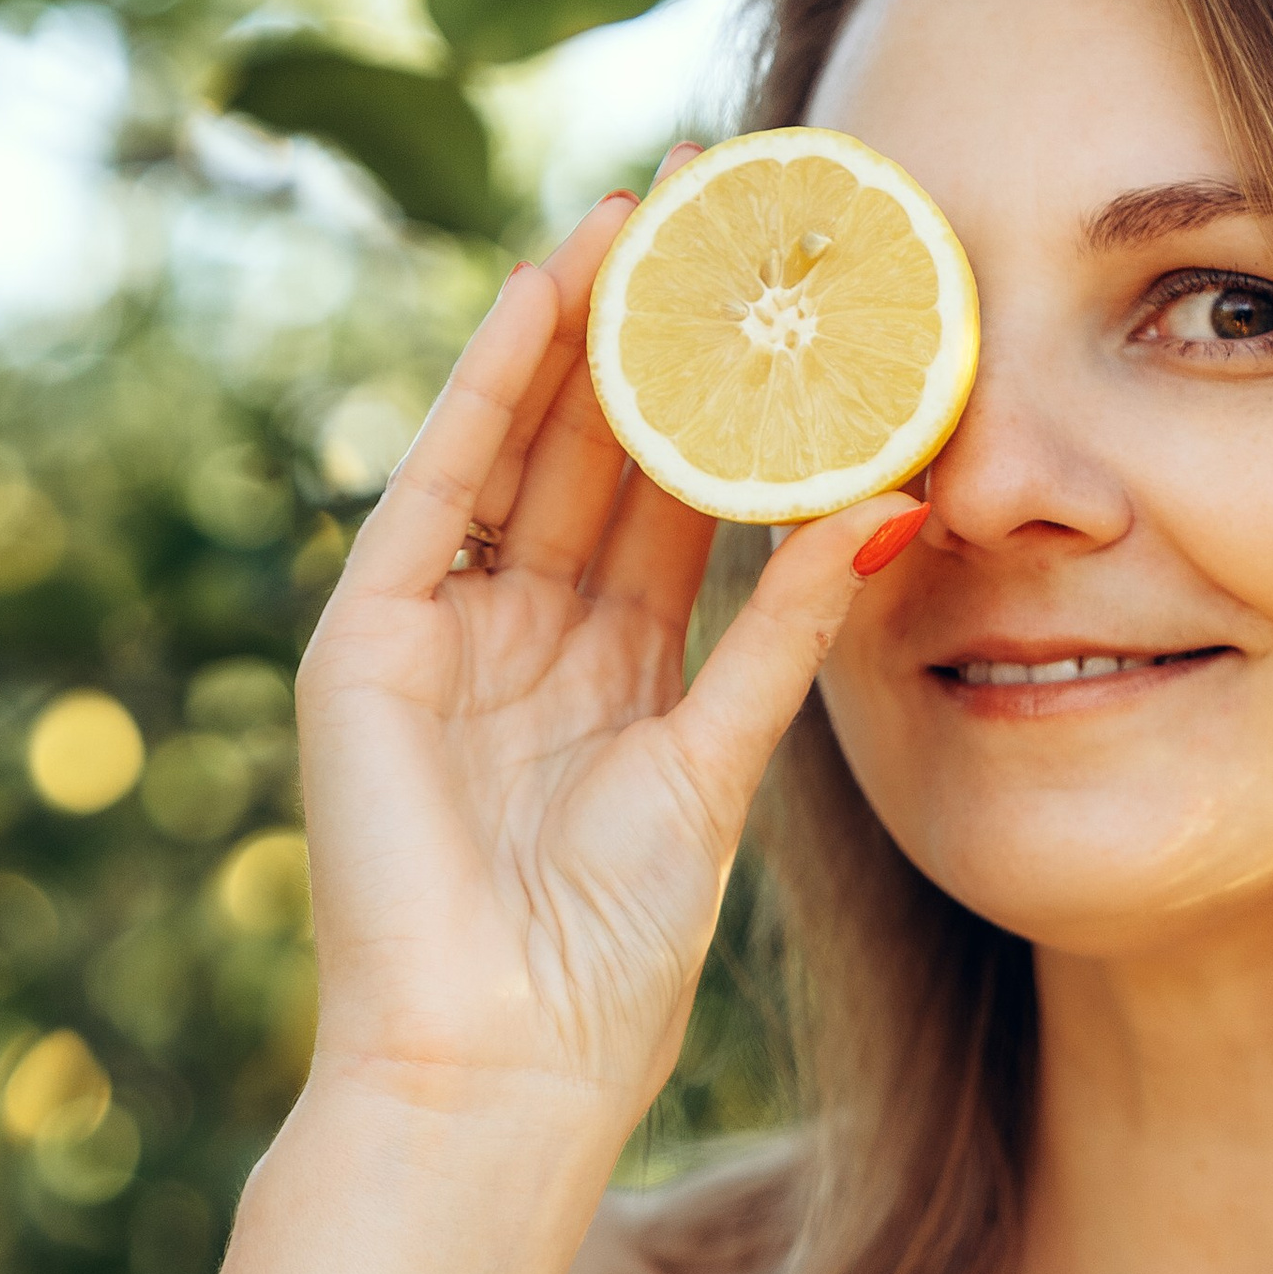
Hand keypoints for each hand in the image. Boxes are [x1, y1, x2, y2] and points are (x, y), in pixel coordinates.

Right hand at [292, 150, 924, 1128]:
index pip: (675, 507)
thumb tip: (900, 506)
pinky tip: (540, 298)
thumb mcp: (723, 756)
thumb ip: (791, 628)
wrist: (500, 1059)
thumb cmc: (615, 945)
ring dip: (575, 335)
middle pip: (600, 457)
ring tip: (638, 218)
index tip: (786, 307)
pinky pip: (435, 492)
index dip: (726, 408)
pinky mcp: (372, 644)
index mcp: (619, 675)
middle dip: (652, 340)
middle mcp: (531, 637)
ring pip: (522, 451)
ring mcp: (447, 632)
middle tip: (715, 214)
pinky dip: (485, 394)